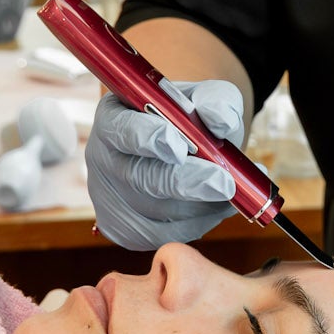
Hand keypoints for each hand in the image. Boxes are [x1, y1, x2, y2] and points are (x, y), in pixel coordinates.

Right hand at [85, 80, 243, 250]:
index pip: (121, 129)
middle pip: (138, 178)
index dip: (147, 139)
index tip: (178, 147)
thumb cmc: (190, 120)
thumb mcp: (205, 98)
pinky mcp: (123, 230)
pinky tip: (217, 206)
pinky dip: (197, 223)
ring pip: (155, 212)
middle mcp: (102, 158)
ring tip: (232, 189)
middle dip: (184, 182)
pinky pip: (162, 234)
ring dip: (199, 205)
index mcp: (113, 116)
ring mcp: (108, 198)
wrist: (183, 149)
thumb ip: (215, 100)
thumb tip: (218, 121)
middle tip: (223, 184)